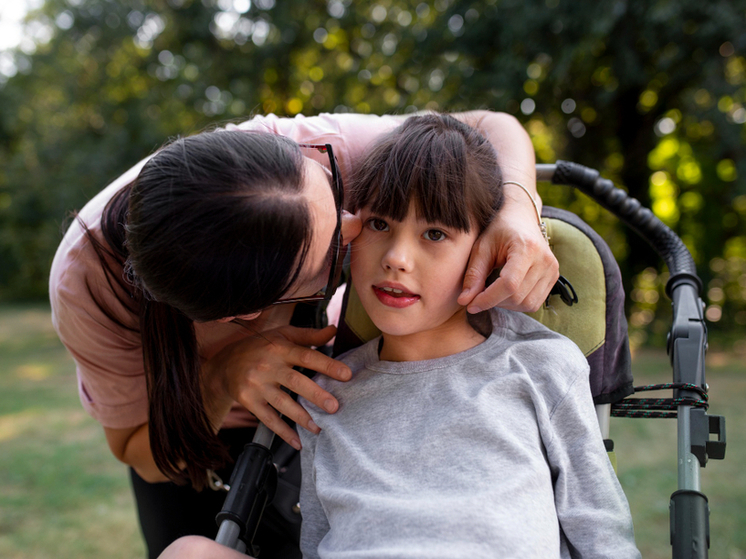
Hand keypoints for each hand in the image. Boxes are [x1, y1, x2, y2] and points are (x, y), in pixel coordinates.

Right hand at [205, 325, 350, 449]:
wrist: (224, 364)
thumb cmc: (260, 347)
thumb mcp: (282, 335)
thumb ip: (309, 335)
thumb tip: (334, 330)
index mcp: (279, 348)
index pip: (306, 356)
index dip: (326, 365)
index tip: (346, 375)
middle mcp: (267, 366)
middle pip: (294, 381)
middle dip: (315, 394)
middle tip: (334, 407)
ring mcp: (256, 384)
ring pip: (282, 403)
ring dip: (301, 417)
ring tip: (319, 427)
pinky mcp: (248, 400)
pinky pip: (267, 418)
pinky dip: (283, 431)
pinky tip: (297, 441)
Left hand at [457, 194, 558, 312]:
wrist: (520, 217)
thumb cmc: (498, 230)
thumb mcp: (481, 247)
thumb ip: (473, 275)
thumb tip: (465, 301)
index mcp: (527, 248)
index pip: (509, 285)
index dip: (488, 299)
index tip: (470, 305)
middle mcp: (545, 260)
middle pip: (517, 297)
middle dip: (494, 301)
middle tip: (478, 295)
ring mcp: (552, 269)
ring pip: (527, 304)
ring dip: (505, 304)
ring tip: (492, 291)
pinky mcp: (554, 277)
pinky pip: (535, 303)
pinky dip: (517, 303)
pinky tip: (505, 292)